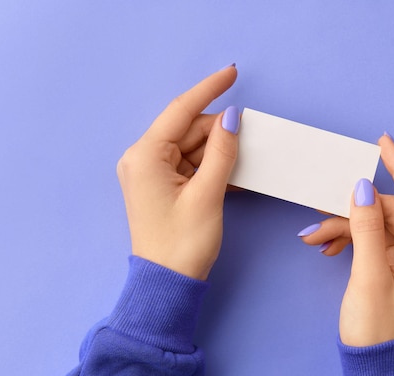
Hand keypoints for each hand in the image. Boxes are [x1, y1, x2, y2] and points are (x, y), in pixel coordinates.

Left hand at [116, 66, 239, 279]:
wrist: (168, 284)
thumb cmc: (183, 243)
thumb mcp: (208, 194)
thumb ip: (222, 152)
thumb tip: (232, 118)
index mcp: (145, 156)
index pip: (181, 110)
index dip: (209, 89)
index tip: (232, 73)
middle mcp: (143, 158)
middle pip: (188, 129)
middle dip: (220, 131)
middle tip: (251, 138)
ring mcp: (151, 172)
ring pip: (192, 147)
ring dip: (219, 152)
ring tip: (245, 161)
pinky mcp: (161, 185)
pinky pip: (190, 165)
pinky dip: (212, 167)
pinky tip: (234, 174)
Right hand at [299, 134, 393, 345]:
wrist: (377, 368)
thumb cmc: (377, 331)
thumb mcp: (367, 277)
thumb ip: (366, 228)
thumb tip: (363, 189)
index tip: (383, 142)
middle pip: (392, 212)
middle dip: (354, 210)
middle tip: (320, 214)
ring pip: (379, 225)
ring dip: (347, 226)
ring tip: (315, 236)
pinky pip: (376, 240)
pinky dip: (352, 239)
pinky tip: (328, 245)